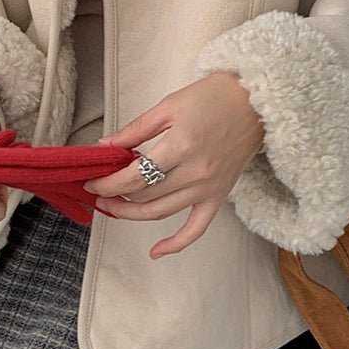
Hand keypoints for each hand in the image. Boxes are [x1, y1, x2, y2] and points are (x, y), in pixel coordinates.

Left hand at [84, 73, 263, 258]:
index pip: (133, 177)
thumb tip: (106, 146)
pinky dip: (176, 244)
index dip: (107, 182)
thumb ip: (136, 129)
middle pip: (144, 196)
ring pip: (161, 213)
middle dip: (115, 196)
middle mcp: (195, 172)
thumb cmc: (214, 96)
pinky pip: (196, 229)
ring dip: (131, 214)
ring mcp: (208, 188)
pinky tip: (155, 252)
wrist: (256, 101)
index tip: (92, 180)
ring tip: (112, 207)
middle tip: (99, 190)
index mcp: (180, 146)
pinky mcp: (219, 196)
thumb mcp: (169, 105)